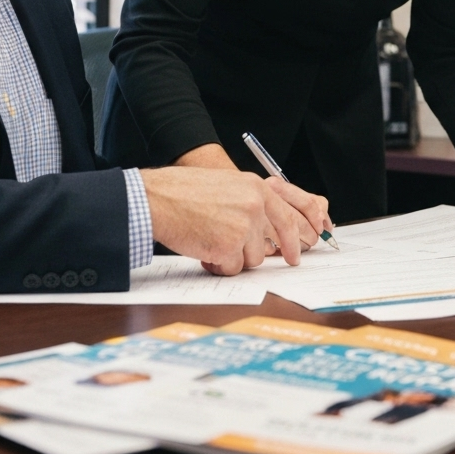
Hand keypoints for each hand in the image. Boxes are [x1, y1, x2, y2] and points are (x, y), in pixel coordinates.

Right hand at [173, 143, 332, 249]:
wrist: (159, 199)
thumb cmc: (184, 192)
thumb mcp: (227, 186)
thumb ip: (248, 202)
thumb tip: (264, 227)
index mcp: (256, 188)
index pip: (287, 218)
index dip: (293, 240)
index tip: (296, 255)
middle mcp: (255, 206)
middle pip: (267, 245)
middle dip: (251, 253)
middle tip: (244, 255)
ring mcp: (244, 227)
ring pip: (250, 259)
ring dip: (231, 257)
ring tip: (209, 239)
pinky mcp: (229, 247)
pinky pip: (231, 267)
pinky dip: (217, 264)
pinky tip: (203, 247)